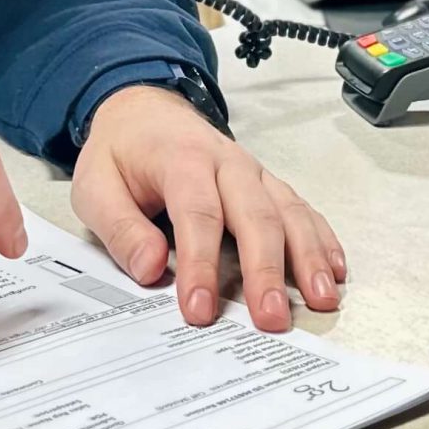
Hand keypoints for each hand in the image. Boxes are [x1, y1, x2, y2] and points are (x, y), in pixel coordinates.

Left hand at [70, 84, 346, 333]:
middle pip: (255, 216)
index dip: (200, 265)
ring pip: (289, 212)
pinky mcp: (267, 184)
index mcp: (181, 159)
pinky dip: (321, 239)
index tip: (200, 309)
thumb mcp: (94, 185)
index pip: (197, 214)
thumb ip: (120, 227)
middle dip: (266, 270)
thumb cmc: (121, 153)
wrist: (144, 110)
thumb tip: (149, 268)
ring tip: (321, 299)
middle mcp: (226, 163)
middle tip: (272, 318)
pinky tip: (334, 270)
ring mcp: (253, 173)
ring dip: (308, 257)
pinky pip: (302, 209)